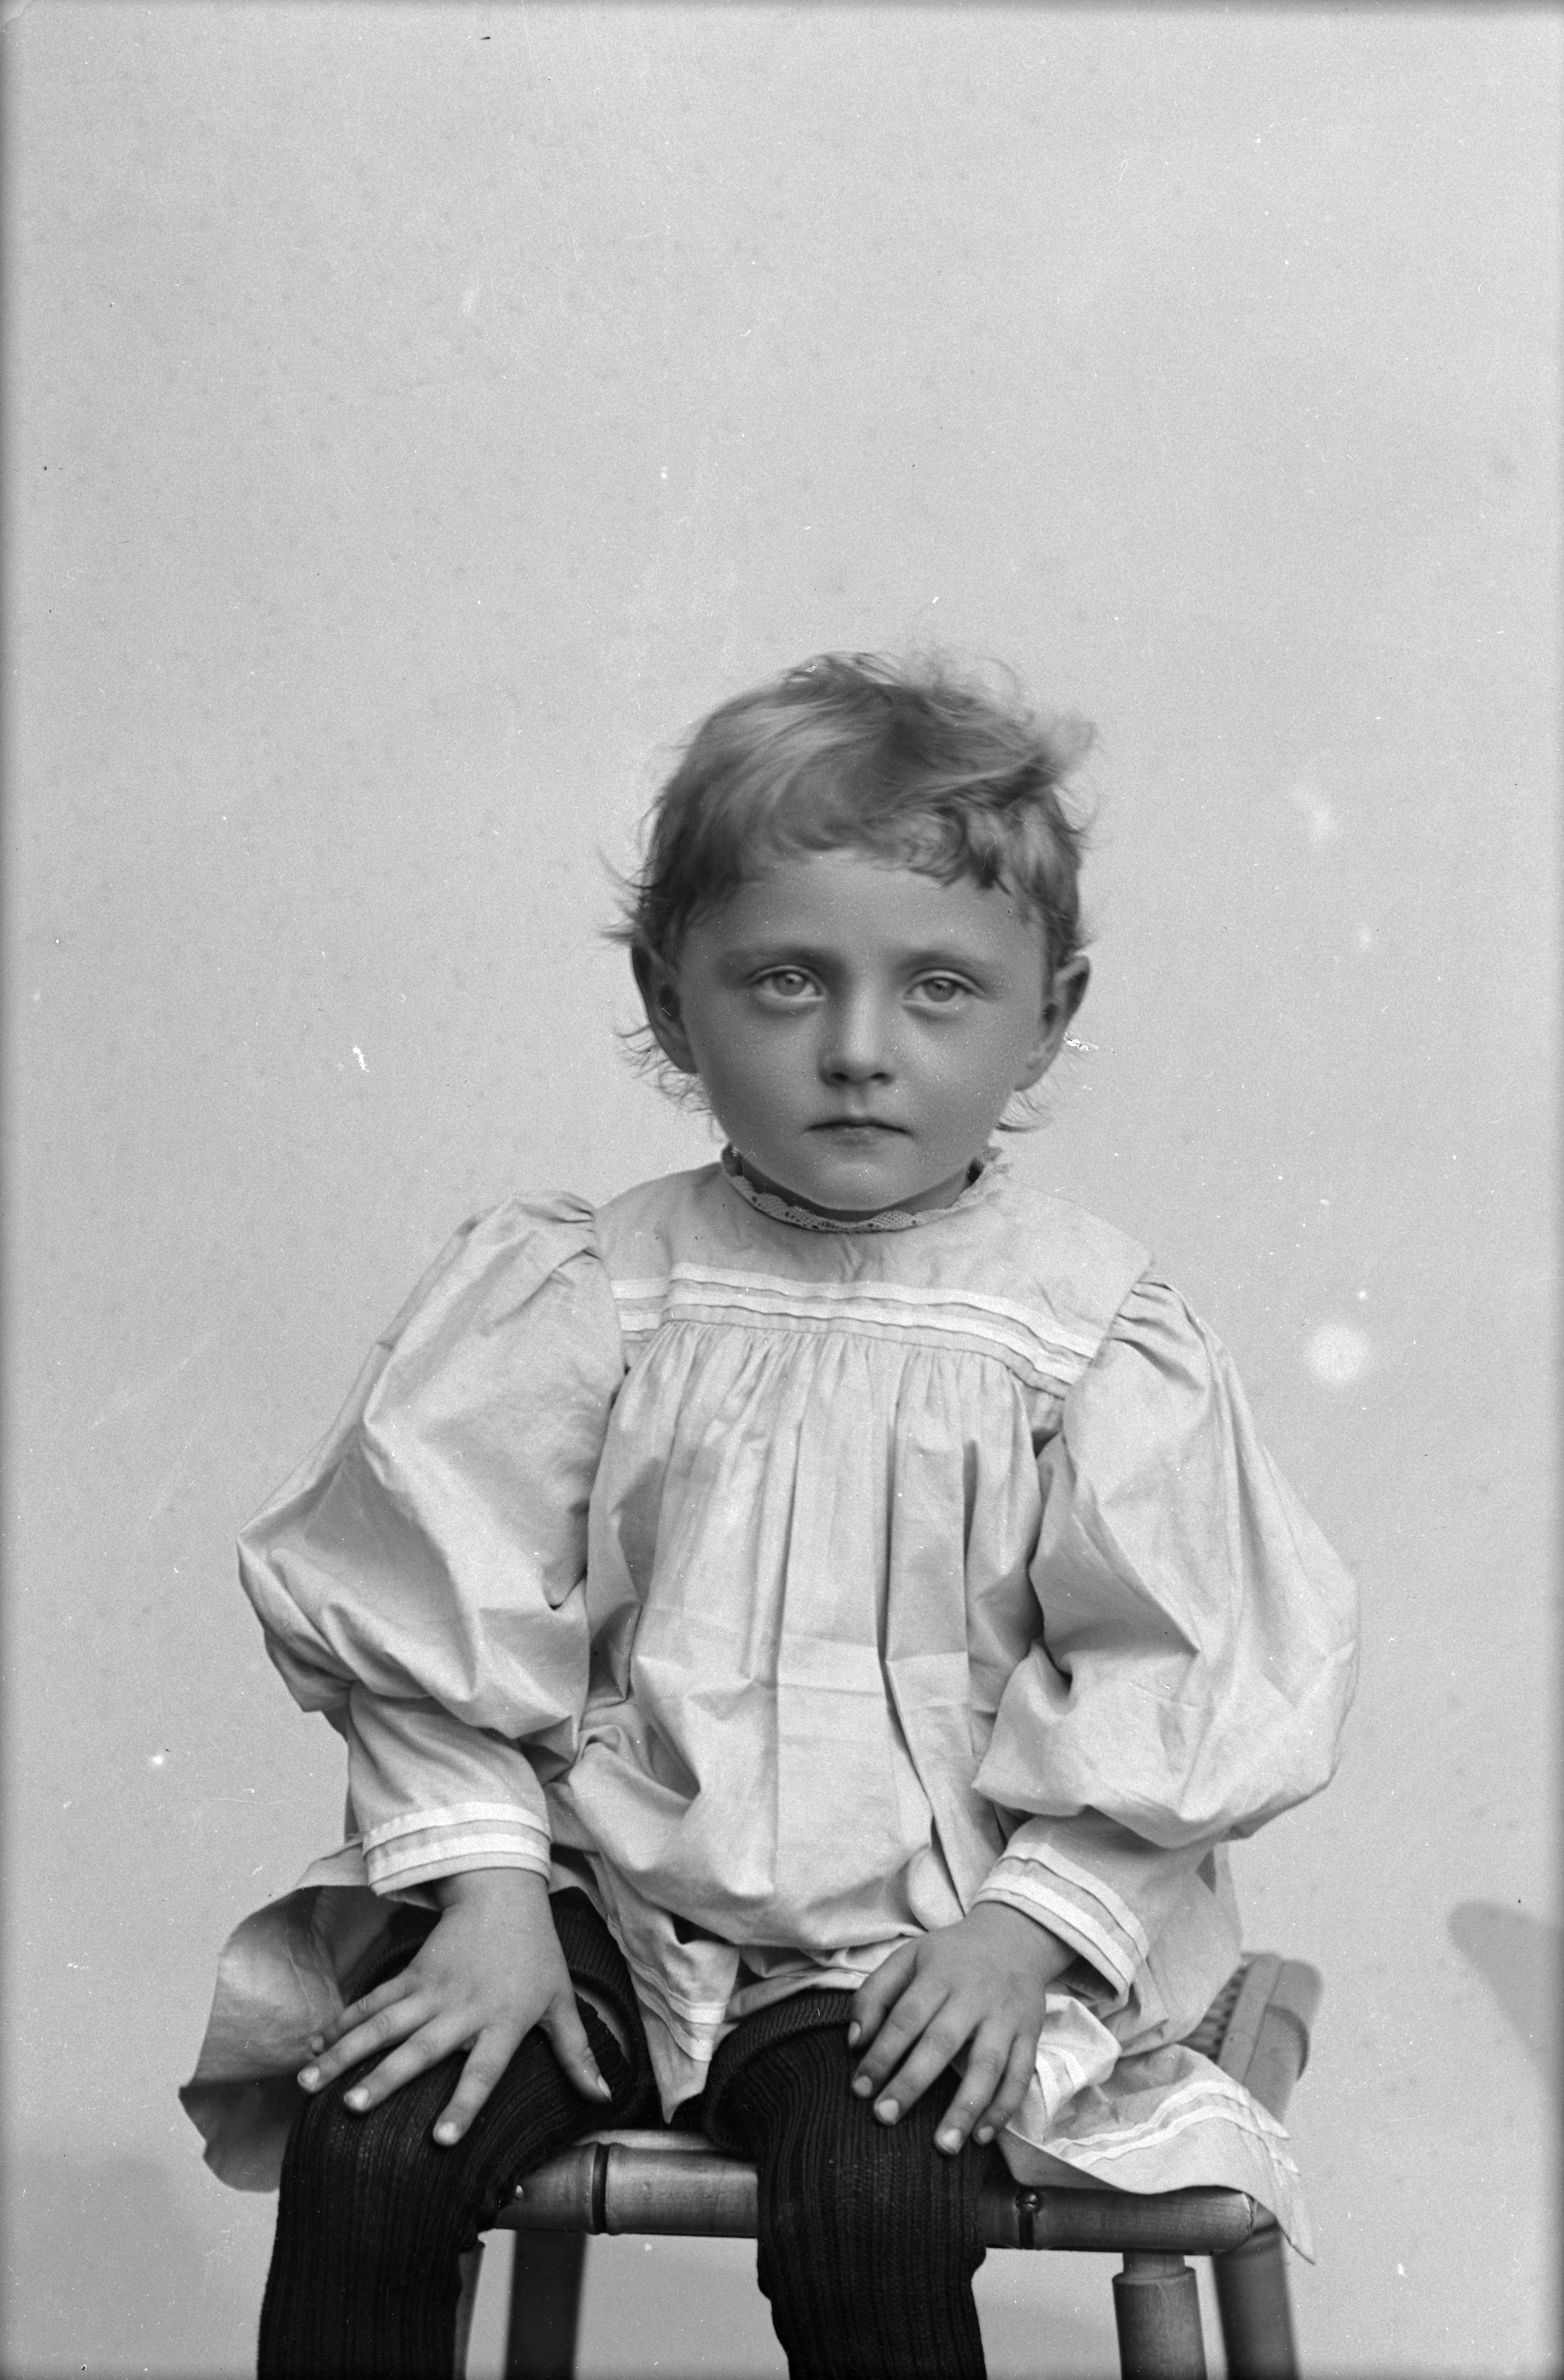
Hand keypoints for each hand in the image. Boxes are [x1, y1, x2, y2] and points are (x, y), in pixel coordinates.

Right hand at [296, 1868, 611, 2144]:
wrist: (504, 1893)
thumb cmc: (536, 1954)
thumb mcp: (560, 2000)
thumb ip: (577, 2051)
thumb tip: (604, 2095)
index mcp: (502, 2023)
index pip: (483, 2071)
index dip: (464, 2105)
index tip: (440, 2139)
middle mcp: (462, 2010)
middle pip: (420, 2049)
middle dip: (384, 2080)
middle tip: (351, 2108)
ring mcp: (431, 1991)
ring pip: (383, 2025)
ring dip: (345, 2053)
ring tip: (310, 2081)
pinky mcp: (411, 1975)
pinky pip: (372, 2002)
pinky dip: (342, 2023)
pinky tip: (314, 2045)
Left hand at [847, 1902, 1073, 2155]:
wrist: (1015, 1939)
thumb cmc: (950, 1957)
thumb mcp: (908, 1958)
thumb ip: (875, 1994)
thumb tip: (855, 2041)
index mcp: (939, 1975)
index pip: (905, 2018)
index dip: (881, 2054)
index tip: (860, 2089)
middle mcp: (974, 1996)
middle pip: (941, 2042)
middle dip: (912, 2083)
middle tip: (884, 2118)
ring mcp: (1005, 2018)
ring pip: (987, 2065)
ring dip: (965, 2108)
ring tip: (942, 2146)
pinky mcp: (1030, 2035)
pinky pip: (1020, 2076)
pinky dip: (1003, 2109)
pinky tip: (981, 2137)